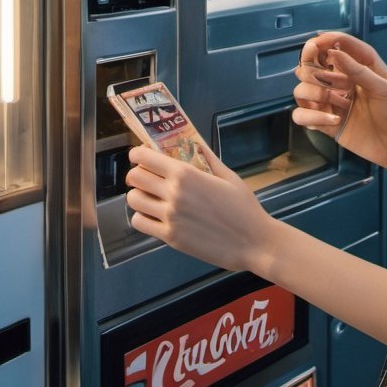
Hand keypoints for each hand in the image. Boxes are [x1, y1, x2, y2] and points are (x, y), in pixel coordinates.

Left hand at [126, 143, 276, 273]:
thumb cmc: (244, 207)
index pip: (143, 158)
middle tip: (147, 177)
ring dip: (138, 195)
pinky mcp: (169, 237)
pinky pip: (140, 223)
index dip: (138, 155)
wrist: (253, 242)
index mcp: (186, 174)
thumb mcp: (228, 176)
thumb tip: (194, 144)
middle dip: (137, 174)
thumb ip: (207, 158)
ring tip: (150, 197)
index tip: (142, 156)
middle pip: (134, 178)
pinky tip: (154, 215)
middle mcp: (172, 193)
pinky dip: (142, 217)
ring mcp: (169, 217)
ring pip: (133, 200)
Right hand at [292, 32, 386, 170]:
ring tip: (340, 102)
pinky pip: (301, 116)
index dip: (322, 41)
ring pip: (301, 90)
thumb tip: (335, 52)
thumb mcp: (384, 88)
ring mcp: (329, 102)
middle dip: (312, 69)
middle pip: (308, 66)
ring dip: (315, 94)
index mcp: (355, 67)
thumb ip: (359, 70)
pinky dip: (312, 117)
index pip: (333, 46)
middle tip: (326, 78)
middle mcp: (338, 82)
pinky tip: (334, 120)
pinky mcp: (324, 122)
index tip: (316, 45)